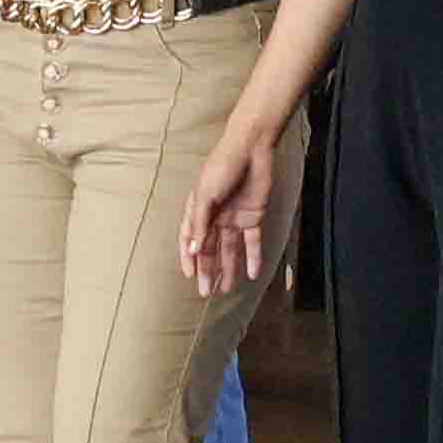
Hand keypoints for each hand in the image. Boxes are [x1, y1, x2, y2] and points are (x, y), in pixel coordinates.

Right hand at [179, 118, 277, 291]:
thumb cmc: (222, 165)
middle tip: (206, 293)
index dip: (189, 259)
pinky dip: (253, 257)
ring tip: (226, 289)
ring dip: (228, 269)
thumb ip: (200, 223)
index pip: (191, 240)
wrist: (251, 148)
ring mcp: (234, 218)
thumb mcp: (205, 194)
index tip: (190, 276)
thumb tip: (194, 251)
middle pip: (210, 249)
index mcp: (198, 210)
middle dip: (208, 271)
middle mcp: (215, 217)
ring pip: (230, 250)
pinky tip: (253, 274)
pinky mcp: (253, 217)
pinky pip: (252, 242)